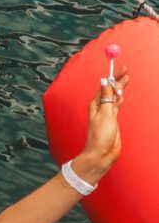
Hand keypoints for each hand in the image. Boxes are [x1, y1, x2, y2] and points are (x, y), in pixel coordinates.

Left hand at [74, 65, 129, 183]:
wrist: (101, 153)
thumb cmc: (100, 135)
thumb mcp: (105, 113)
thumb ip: (107, 97)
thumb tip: (105, 81)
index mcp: (95, 105)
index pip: (106, 86)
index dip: (114, 77)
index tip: (123, 68)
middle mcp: (100, 108)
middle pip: (111, 91)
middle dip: (119, 80)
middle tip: (127, 69)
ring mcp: (106, 115)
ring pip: (114, 98)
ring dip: (120, 88)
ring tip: (126, 79)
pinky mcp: (112, 121)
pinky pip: (116, 107)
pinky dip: (119, 101)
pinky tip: (121, 97)